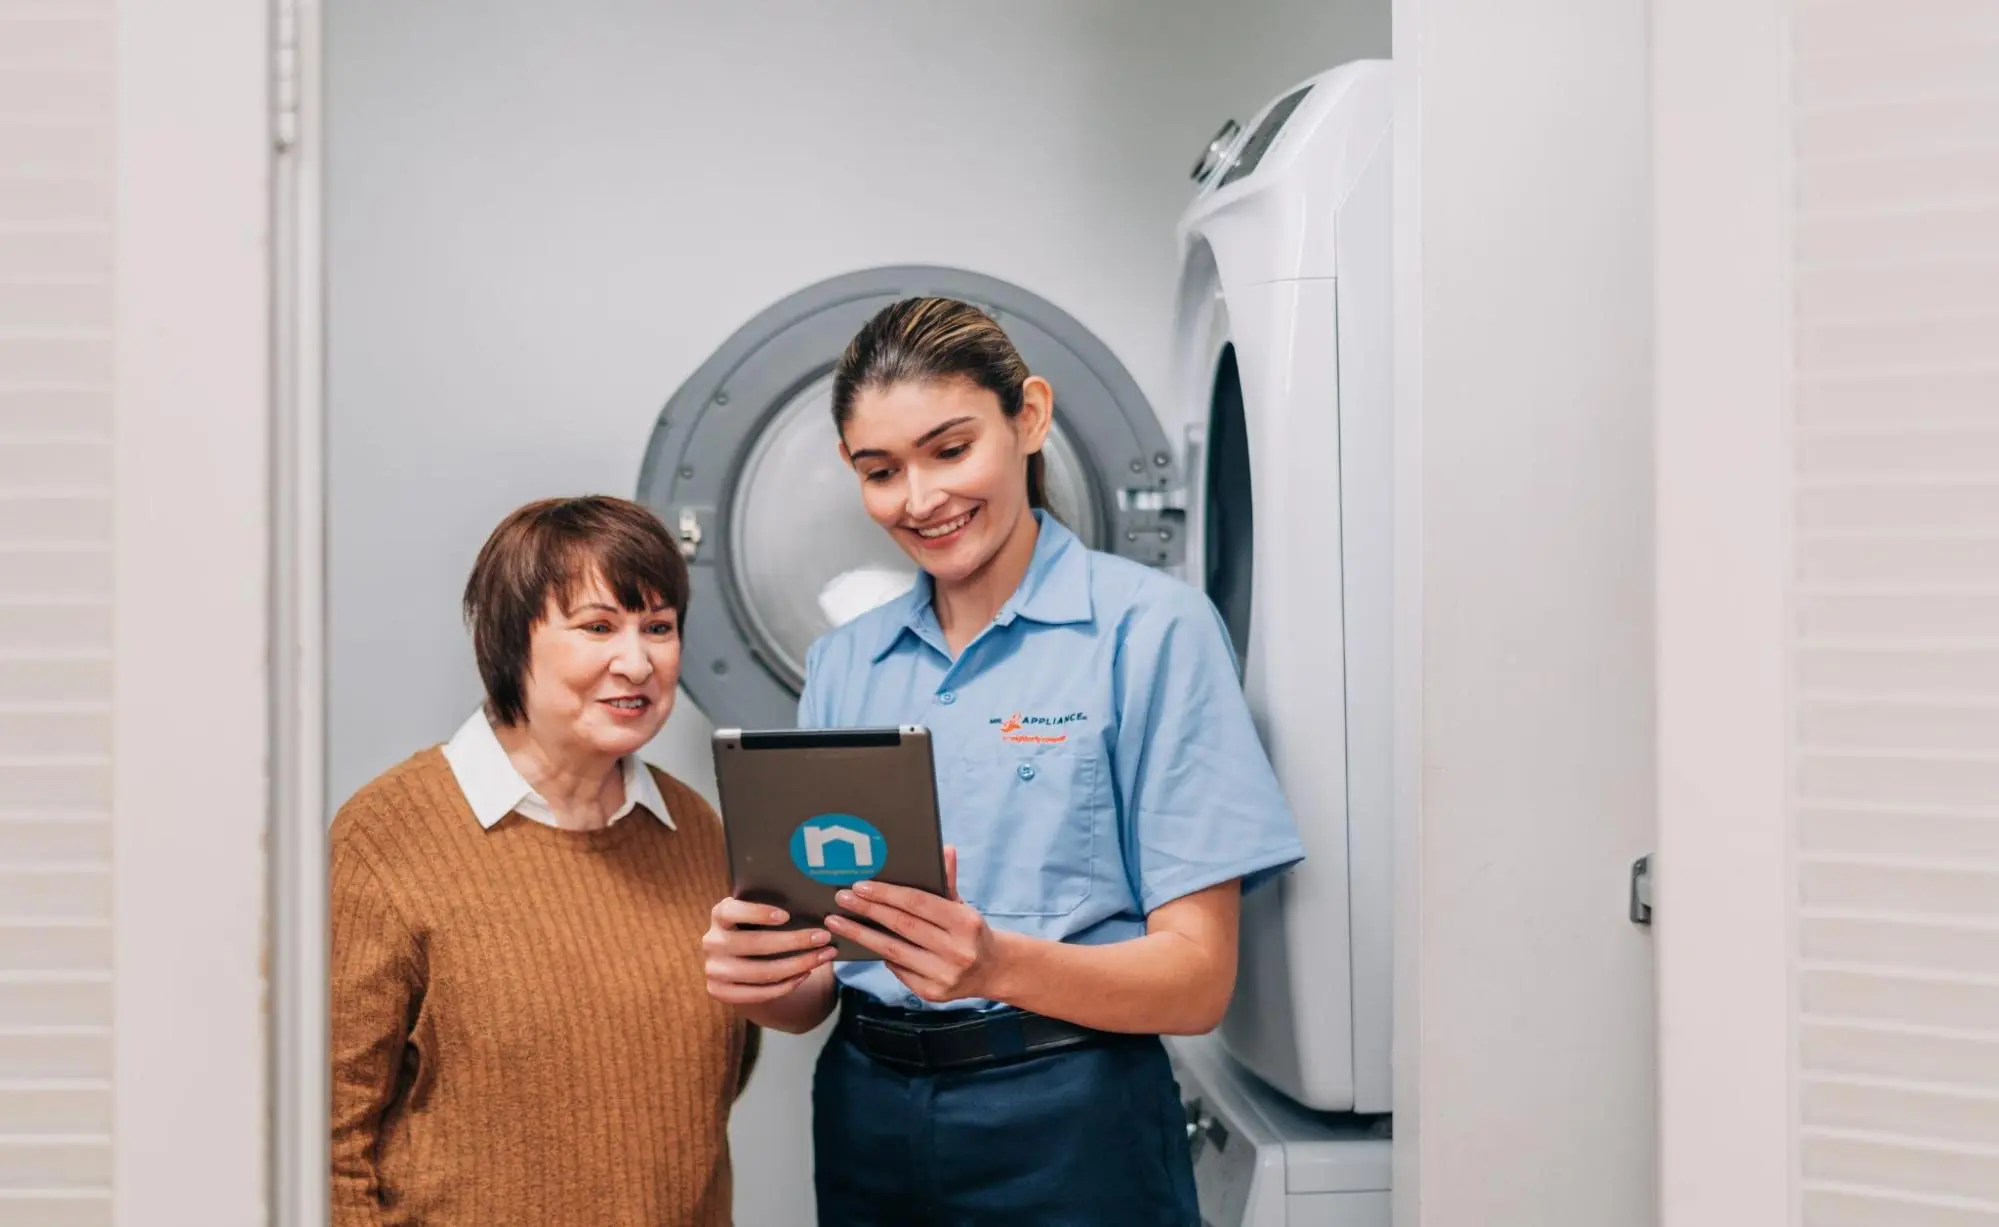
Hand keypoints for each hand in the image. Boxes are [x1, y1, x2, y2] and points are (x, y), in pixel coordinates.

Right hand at [702, 897, 835, 1006]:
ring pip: (762, 972)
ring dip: (799, 964)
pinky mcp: (719, 992)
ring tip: (823, 956)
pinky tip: (806, 973)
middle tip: (824, 937)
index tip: (787, 916)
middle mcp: (712, 941)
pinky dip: (787, 985)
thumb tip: (809, 908)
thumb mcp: (754, 915)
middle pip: (756, 944)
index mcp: (719, 914)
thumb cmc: (754, 927)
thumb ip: (770, 911)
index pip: (733, 911)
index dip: (758, 913)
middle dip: (795, 941)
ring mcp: (714, 969)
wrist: (735, 959)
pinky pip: (759, 993)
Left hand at [825, 846, 1008, 1003]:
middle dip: (867, 911)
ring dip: (861, 935)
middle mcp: (957, 951)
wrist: (992, 970)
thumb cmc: (969, 931)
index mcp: (966, 923)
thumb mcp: (962, 905)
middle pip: (902, 926)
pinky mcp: (932, 994)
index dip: (887, 894)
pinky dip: (881, 955)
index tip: (859, 886)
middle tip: (840, 899)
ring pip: (893, 952)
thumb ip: (947, 881)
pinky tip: (865, 943)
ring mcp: (944, 975)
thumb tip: (944, 849)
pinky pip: (898, 970)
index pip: (918, 903)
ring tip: (837, 922)